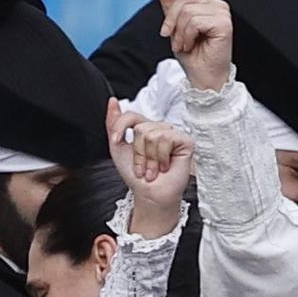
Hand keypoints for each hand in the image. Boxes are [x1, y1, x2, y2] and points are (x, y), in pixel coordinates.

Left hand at [107, 99, 190, 237]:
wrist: (150, 194)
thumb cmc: (137, 175)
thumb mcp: (118, 148)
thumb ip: (113, 124)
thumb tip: (112, 102)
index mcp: (145, 128)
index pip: (131, 115)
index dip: (120, 127)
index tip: (115, 140)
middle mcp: (159, 129)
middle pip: (141, 128)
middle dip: (138, 153)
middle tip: (143, 167)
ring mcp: (173, 134)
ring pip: (153, 134)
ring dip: (149, 158)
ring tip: (153, 170)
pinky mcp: (185, 141)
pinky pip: (167, 138)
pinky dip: (161, 157)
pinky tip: (165, 166)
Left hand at [153, 0, 233, 92]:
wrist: (203, 78)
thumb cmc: (192, 56)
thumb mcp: (175, 27)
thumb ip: (171, 6)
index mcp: (207, 3)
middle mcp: (217, 5)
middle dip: (171, 17)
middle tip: (168, 35)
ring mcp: (222, 13)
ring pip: (188, 9)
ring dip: (179, 31)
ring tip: (182, 44)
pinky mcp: (224, 24)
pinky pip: (195, 21)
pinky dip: (186, 36)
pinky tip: (190, 45)